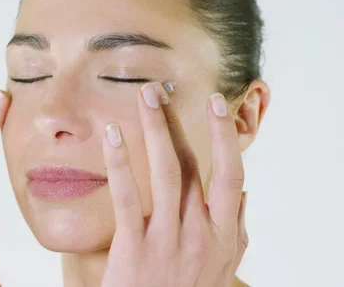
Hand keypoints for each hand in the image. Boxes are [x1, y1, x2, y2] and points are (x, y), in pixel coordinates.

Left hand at [101, 83, 247, 286]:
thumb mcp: (222, 268)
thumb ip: (236, 232)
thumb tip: (244, 197)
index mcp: (223, 235)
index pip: (231, 175)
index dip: (225, 136)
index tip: (217, 104)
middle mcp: (200, 232)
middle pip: (193, 165)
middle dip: (177, 122)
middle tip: (160, 89)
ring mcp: (168, 239)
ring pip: (166, 172)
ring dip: (155, 129)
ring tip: (143, 98)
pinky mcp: (136, 247)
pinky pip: (128, 197)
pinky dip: (121, 162)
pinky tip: (112, 135)